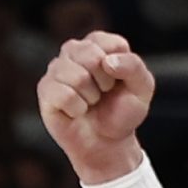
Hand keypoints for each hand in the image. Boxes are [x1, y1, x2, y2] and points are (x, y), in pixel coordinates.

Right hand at [37, 31, 153, 184]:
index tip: (118, 83)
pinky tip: (77, 111)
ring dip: (91, 97)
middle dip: (105, 83)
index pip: (113, 44)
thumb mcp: (142, 90)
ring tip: (90, 103)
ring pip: (77, 76)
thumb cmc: (122, 113)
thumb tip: (107, 62)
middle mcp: (74, 50)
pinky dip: (77, 109)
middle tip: (103, 94)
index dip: (121, 69)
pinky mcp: (46, 89)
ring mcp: (57, 68)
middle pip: (92, 56)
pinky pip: (64, 94)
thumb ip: (134, 68)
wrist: (108, 144)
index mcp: (99, 45)